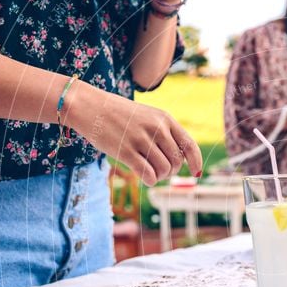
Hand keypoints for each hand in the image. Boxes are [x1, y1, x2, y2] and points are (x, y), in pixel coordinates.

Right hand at [65, 82, 202, 185]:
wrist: (90, 106)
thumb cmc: (121, 115)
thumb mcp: (148, 116)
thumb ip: (165, 133)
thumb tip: (182, 161)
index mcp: (165, 119)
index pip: (189, 145)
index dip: (196, 162)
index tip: (195, 173)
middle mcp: (156, 128)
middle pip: (177, 162)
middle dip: (171, 172)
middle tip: (160, 171)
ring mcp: (141, 139)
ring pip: (163, 170)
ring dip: (159, 177)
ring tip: (151, 172)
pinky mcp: (125, 151)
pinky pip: (148, 174)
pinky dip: (150, 180)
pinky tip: (145, 178)